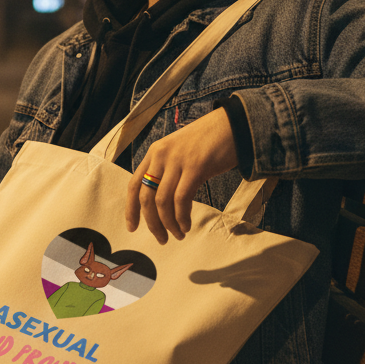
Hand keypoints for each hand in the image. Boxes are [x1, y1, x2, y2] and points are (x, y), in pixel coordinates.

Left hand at [126, 107, 237, 243]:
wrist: (234, 124)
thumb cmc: (209, 142)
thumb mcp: (180, 153)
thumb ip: (168, 172)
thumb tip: (162, 204)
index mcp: (155, 153)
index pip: (134, 185)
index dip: (131, 210)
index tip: (132, 228)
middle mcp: (161, 156)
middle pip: (146, 197)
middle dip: (152, 223)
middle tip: (162, 239)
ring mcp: (177, 161)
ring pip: (163, 202)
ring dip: (169, 224)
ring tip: (178, 235)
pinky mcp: (195, 167)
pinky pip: (181, 199)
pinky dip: (182, 217)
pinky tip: (186, 225)